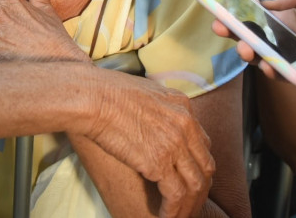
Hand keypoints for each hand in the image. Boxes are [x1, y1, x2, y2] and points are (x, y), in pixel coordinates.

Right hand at [86, 69, 213, 217]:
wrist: (91, 97)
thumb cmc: (103, 90)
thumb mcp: (142, 90)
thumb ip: (154, 105)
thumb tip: (148, 114)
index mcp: (181, 105)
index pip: (201, 142)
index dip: (196, 164)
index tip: (186, 176)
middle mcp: (184, 124)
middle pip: (204, 165)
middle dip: (199, 188)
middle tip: (188, 202)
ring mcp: (174, 143)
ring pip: (195, 184)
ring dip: (189, 205)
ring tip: (178, 215)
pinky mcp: (159, 162)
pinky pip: (176, 195)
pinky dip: (173, 210)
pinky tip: (164, 216)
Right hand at [211, 0, 295, 89]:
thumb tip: (266, 0)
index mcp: (284, 17)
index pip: (252, 13)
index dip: (234, 10)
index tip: (217, 8)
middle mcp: (282, 37)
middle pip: (250, 36)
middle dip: (232, 33)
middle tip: (220, 29)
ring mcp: (289, 57)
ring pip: (260, 56)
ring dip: (248, 53)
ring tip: (245, 49)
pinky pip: (280, 75)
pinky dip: (271, 71)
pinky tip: (268, 66)